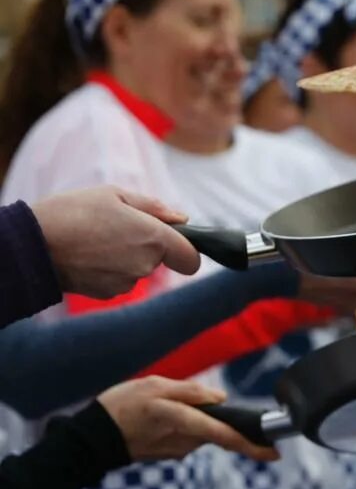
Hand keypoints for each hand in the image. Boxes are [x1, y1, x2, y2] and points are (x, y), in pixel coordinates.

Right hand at [30, 186, 200, 297]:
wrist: (31, 245)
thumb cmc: (73, 212)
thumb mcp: (115, 194)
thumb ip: (153, 207)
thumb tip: (181, 218)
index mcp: (154, 238)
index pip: (191, 259)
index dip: (186, 250)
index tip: (174, 241)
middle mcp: (145, 265)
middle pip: (160, 259)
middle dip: (146, 245)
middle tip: (117, 227)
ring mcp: (125, 282)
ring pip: (137, 269)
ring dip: (125, 256)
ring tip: (96, 238)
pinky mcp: (106, 293)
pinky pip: (118, 279)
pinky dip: (108, 268)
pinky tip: (88, 254)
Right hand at [98, 376, 278, 462]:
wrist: (92, 437)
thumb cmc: (123, 406)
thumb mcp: (156, 385)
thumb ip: (191, 391)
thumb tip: (221, 398)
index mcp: (180, 422)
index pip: (222, 435)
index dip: (250, 444)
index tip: (273, 453)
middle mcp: (183, 442)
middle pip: (218, 431)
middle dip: (225, 421)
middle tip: (206, 407)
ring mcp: (177, 450)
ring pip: (205, 431)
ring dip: (201, 418)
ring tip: (172, 403)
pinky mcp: (172, 452)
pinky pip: (192, 434)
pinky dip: (191, 424)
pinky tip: (168, 414)